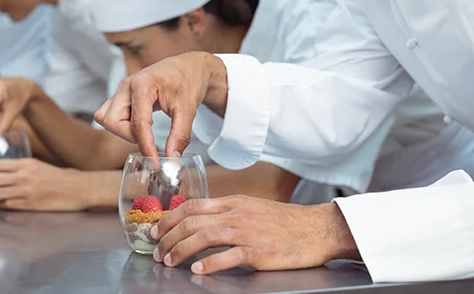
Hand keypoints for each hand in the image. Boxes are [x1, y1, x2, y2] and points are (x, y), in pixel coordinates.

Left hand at [0, 158, 92, 210]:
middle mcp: (23, 176)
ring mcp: (26, 191)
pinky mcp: (30, 204)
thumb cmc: (58, 177)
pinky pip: (7, 205)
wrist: (76, 187)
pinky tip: (1, 205)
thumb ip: (19, 168)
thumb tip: (0, 173)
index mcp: (25, 163)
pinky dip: (0, 205)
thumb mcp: (37, 166)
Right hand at [94, 52, 227, 158]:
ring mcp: (121, 89)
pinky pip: (109, 114)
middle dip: (130, 136)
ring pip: (106, 119)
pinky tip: (140, 124)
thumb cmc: (188, 82)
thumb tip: (172, 160)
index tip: (156, 163)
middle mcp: (127, 85)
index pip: (137, 123)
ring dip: (123, 130)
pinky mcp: (121, 95)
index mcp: (143, 84)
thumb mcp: (189, 110)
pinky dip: (121, 125)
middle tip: (151, 138)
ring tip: (146, 130)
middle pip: (112, 121)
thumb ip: (180, 136)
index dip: (146, 147)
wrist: (189, 67)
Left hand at [151, 196, 358, 273]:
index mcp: (234, 203)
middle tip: (157, 252)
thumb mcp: (253, 208)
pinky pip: (229, 255)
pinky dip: (211, 263)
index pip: (192, 206)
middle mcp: (238, 213)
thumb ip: (229, 213)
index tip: (156, 231)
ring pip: (205, 235)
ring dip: (182, 249)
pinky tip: (199, 270)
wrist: (317, 229)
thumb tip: (201, 222)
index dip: (169, 218)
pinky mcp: (260, 250)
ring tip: (170, 262)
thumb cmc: (286, 222)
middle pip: (193, 221)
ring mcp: (249, 231)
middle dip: (169, 237)